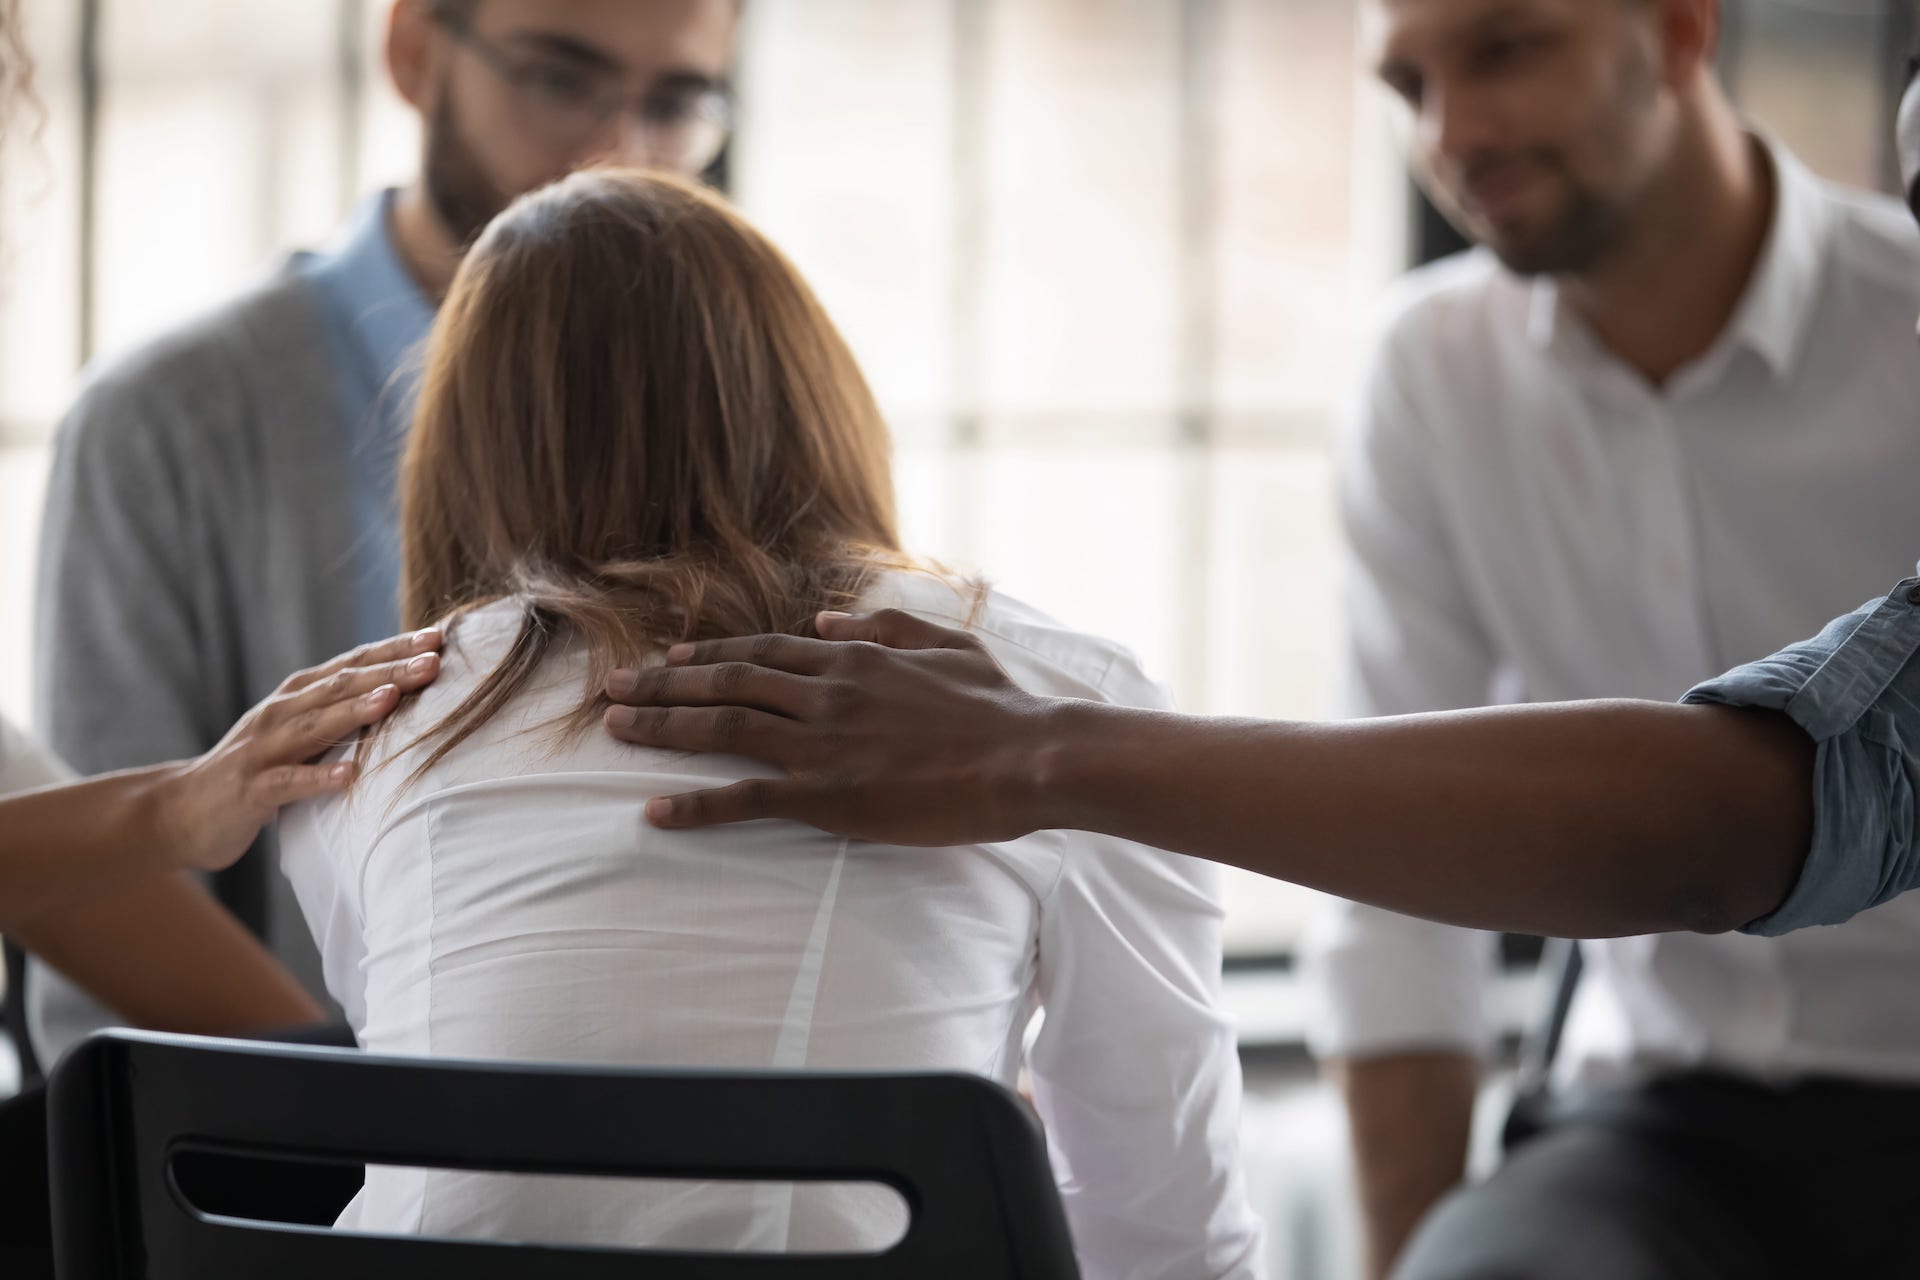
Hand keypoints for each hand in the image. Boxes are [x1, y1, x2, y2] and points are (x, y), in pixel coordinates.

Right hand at [155, 629, 443, 871]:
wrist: (180, 811)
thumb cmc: (255, 771)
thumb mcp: (298, 734)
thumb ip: (338, 713)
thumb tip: (401, 692)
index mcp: (296, 697)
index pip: (351, 664)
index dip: (394, 649)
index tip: (439, 637)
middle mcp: (280, 714)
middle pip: (340, 686)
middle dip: (388, 671)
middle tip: (433, 660)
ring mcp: (263, 750)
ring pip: (315, 726)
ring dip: (356, 711)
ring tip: (393, 698)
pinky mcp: (251, 791)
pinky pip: (288, 783)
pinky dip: (317, 778)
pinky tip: (348, 776)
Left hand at [602, 609, 1056, 843]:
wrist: (1026, 756)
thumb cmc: (997, 705)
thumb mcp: (946, 645)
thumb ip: (883, 628)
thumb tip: (826, 620)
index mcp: (852, 658)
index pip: (763, 653)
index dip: (710, 655)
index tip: (671, 659)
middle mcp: (825, 693)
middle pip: (726, 683)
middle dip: (664, 684)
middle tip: (614, 689)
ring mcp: (821, 743)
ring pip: (722, 728)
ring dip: (663, 727)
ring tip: (616, 728)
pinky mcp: (827, 795)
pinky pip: (746, 798)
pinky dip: (696, 805)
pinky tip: (656, 811)